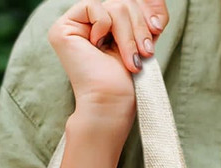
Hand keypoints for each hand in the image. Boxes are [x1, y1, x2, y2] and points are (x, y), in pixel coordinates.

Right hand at [48, 0, 168, 128]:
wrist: (112, 103)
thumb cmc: (126, 83)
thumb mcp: (142, 42)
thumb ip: (144, 18)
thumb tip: (155, 0)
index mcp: (104, 29)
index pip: (127, 4)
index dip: (145, 9)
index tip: (157, 26)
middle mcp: (87, 25)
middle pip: (122, 3)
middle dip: (138, 26)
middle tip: (145, 51)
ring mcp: (73, 27)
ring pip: (113, 6)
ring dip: (128, 35)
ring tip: (132, 59)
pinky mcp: (63, 29)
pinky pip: (94, 7)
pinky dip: (105, 27)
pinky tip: (99, 48)